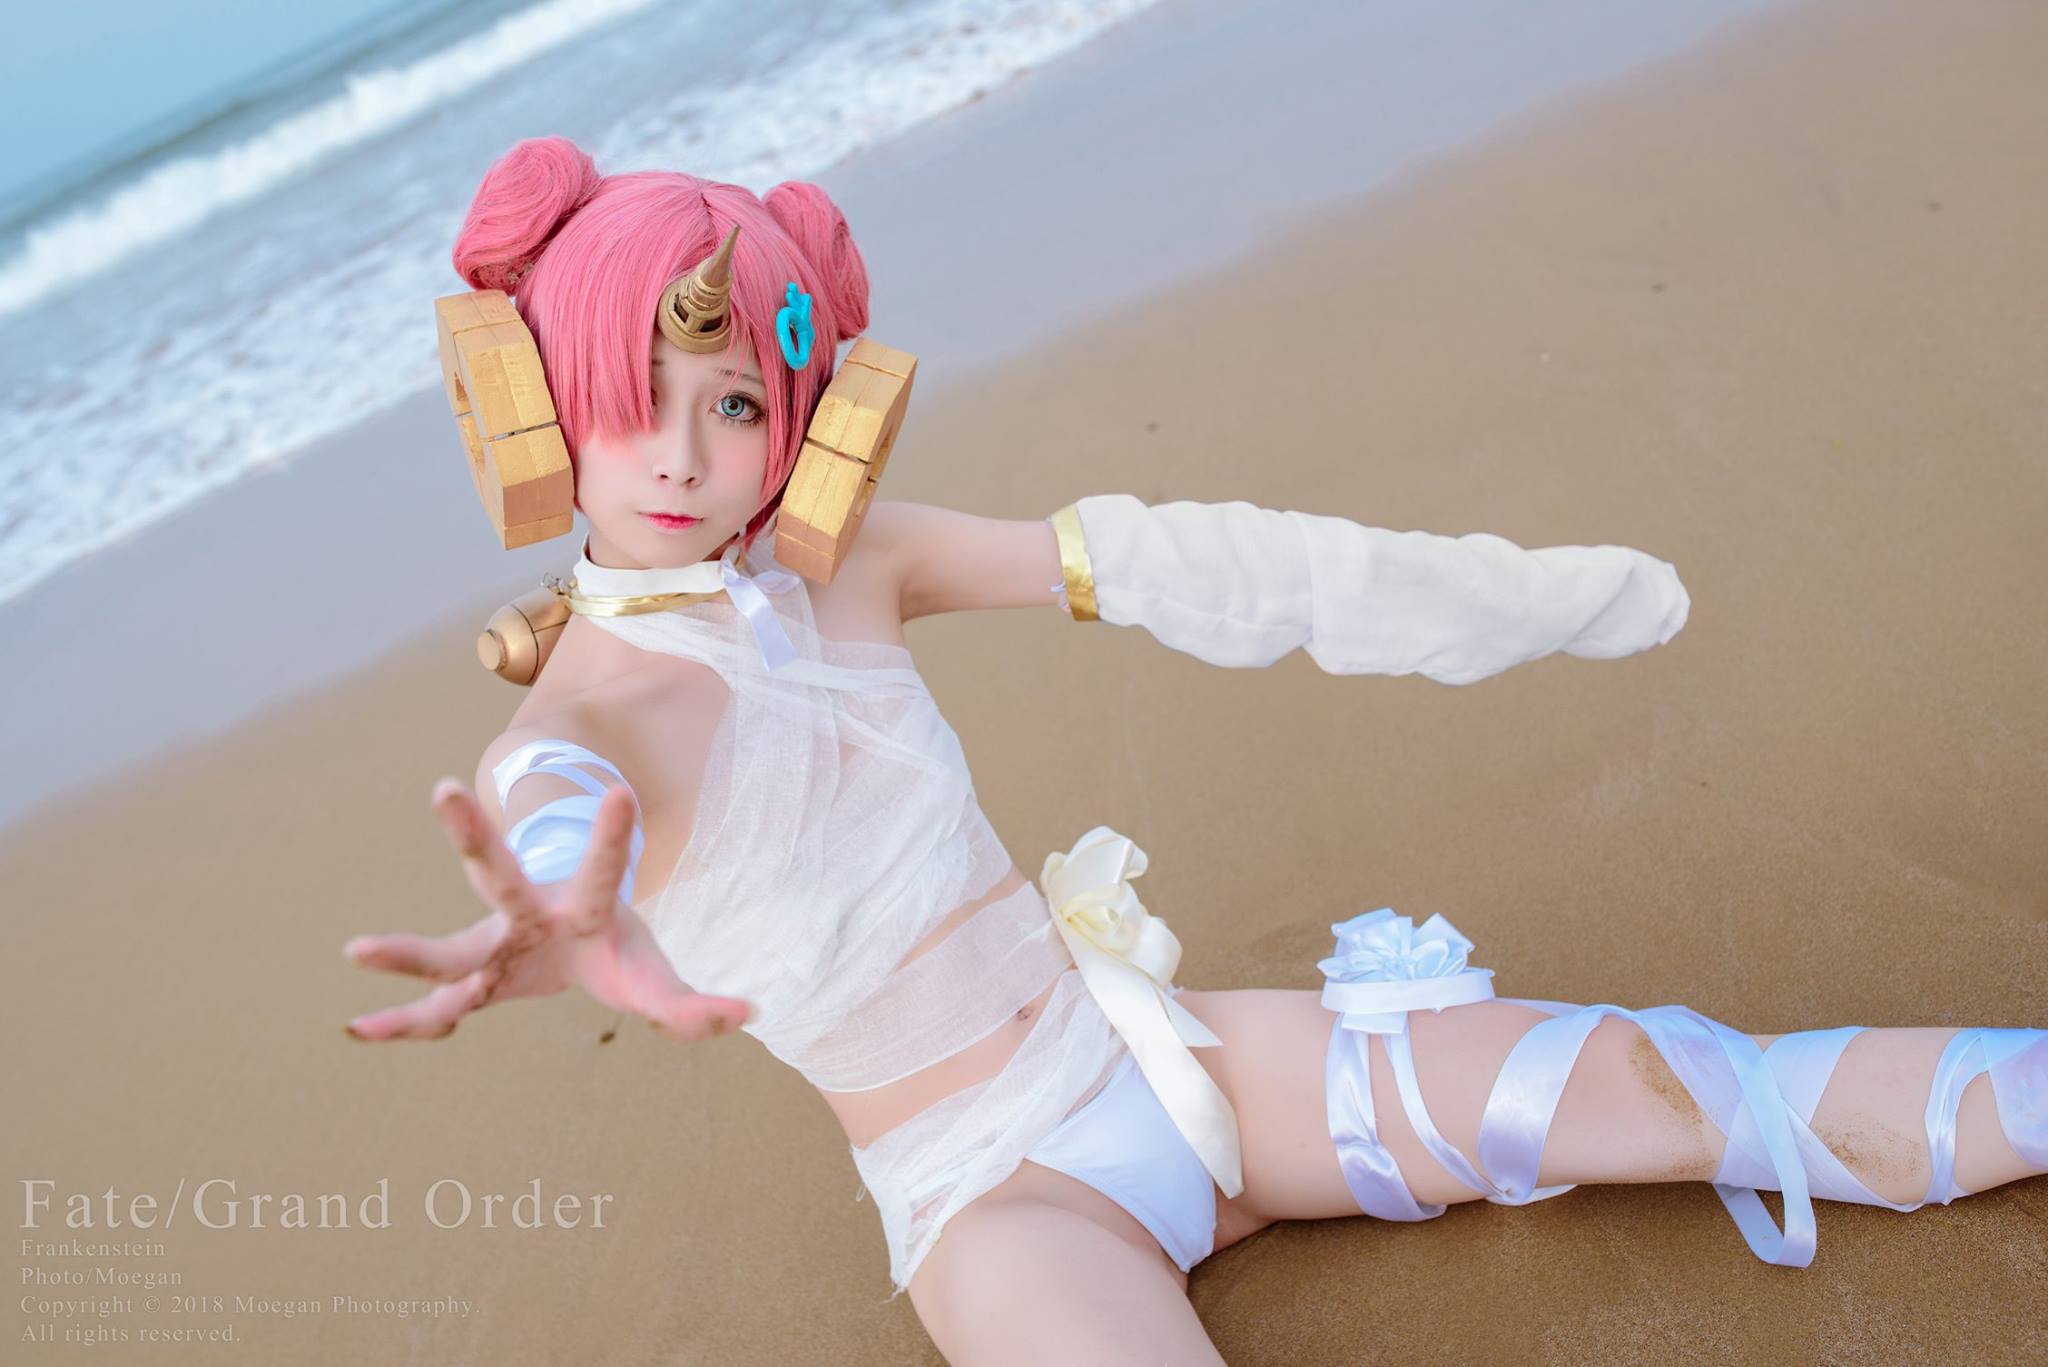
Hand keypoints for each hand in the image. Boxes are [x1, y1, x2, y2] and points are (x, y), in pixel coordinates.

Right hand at [341, 777, 751, 1042]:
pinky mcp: (471, 981)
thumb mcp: (658, 981)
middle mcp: (527, 915)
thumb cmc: (619, 955)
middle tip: (441, 787)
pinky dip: (399, 1025)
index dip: (613, 836)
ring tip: (355, 950)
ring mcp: (491, 947)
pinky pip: (432, 1008)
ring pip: (447, 947)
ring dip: (405, 952)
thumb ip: (696, 1004)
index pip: (603, 869)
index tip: (620, 789)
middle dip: (471, 837)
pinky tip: (357, 1033)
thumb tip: (750, 1013)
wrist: (572, 946)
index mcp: (586, 907)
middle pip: (497, 874)